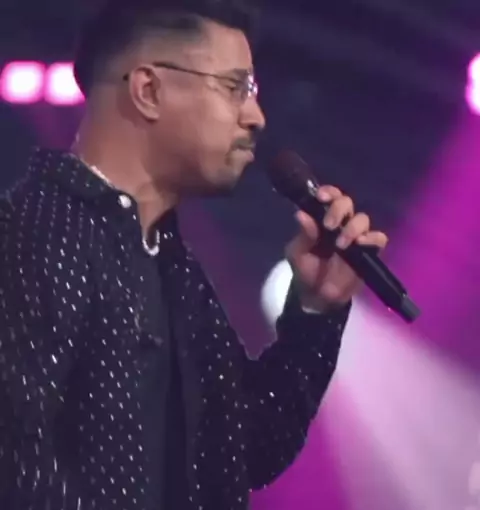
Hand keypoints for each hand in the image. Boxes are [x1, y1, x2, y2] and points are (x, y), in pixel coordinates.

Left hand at [285, 185, 387, 312]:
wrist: (317, 297)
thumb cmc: (306, 270)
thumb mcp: (297, 254)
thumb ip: (303, 235)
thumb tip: (301, 214)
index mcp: (322, 219)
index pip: (329, 197)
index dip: (328, 192)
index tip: (321, 197)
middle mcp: (341, 223)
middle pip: (347, 203)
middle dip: (338, 209)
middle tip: (328, 225)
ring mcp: (356, 237)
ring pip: (362, 219)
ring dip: (352, 227)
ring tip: (340, 244)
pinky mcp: (369, 252)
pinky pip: (379, 239)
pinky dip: (372, 238)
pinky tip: (360, 244)